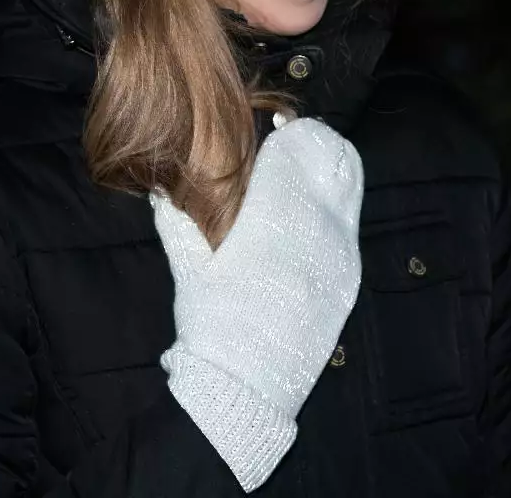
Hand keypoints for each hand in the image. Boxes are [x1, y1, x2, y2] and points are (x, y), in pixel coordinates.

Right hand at [151, 114, 364, 488]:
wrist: (248, 387)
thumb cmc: (212, 325)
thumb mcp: (191, 270)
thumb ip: (178, 223)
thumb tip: (159, 191)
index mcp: (273, 220)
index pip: (293, 153)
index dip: (289, 132)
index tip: (279, 123)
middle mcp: (316, 229)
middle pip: (333, 160)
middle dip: (316, 142)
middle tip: (297, 136)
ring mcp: (339, 253)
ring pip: (350, 186)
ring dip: (332, 166)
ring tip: (312, 161)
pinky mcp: (349, 276)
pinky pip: (351, 222)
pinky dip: (338, 203)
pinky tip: (319, 205)